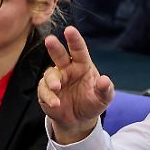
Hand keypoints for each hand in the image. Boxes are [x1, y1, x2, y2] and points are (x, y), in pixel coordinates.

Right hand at [38, 26, 114, 143]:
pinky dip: (49, 96)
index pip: (78, 50)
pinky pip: (44, 91)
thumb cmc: (92, 103)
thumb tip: (104, 80)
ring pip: (50, 74)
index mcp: (82, 65)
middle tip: (50, 40)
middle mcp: (67, 69)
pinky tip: (56, 104)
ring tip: (57, 88)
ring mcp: (55, 80)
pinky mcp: (45, 92)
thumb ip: (105, 89)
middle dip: (54, 47)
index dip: (74, 39)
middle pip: (59, 55)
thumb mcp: (103, 98)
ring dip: (52, 80)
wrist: (78, 120)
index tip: (69, 30)